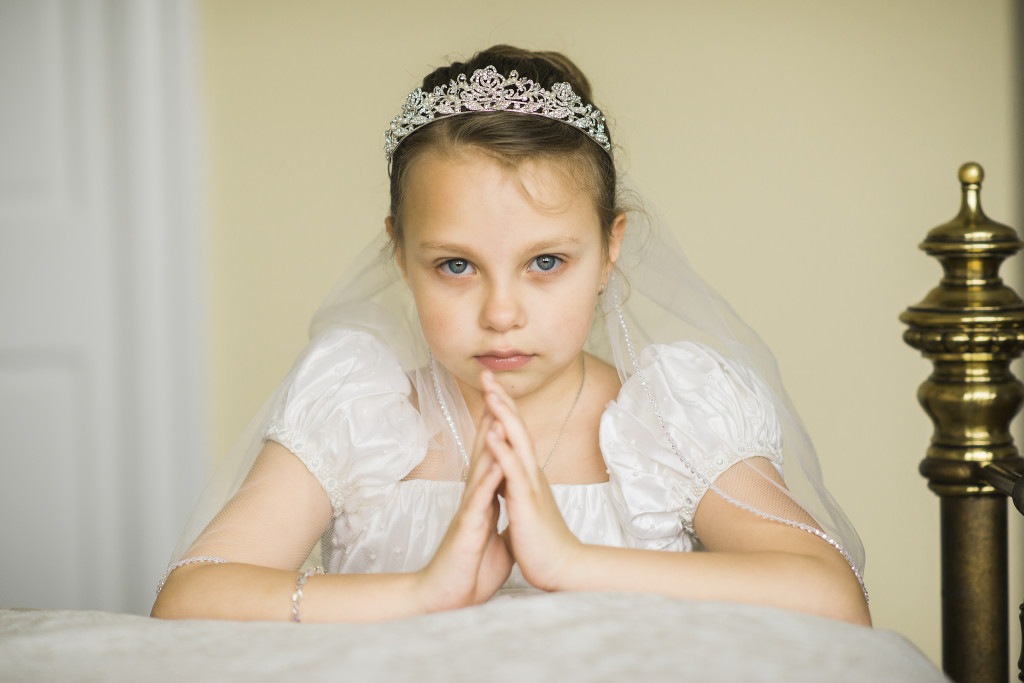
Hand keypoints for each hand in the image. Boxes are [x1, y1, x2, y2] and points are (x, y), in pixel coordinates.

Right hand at [416, 413, 512, 612]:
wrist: (449, 598)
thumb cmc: (469, 571)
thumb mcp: (493, 542)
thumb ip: (500, 522)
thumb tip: (511, 516)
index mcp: (483, 500)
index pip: (492, 456)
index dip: (498, 427)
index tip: (505, 399)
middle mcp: (474, 499)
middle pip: (482, 450)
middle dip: (489, 417)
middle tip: (491, 385)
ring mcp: (469, 511)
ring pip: (480, 468)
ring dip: (488, 440)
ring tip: (496, 410)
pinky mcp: (468, 528)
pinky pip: (479, 501)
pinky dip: (489, 480)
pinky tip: (497, 462)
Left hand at [480, 370, 583, 590]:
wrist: (561, 567)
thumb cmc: (542, 540)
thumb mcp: (525, 506)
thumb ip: (516, 488)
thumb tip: (507, 477)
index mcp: (527, 474)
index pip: (513, 434)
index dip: (501, 408)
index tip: (488, 386)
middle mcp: (531, 473)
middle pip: (516, 427)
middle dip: (500, 399)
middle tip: (486, 374)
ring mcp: (530, 484)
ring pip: (516, 442)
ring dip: (503, 415)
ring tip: (490, 392)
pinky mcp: (527, 500)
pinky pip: (512, 471)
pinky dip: (502, 449)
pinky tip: (492, 432)